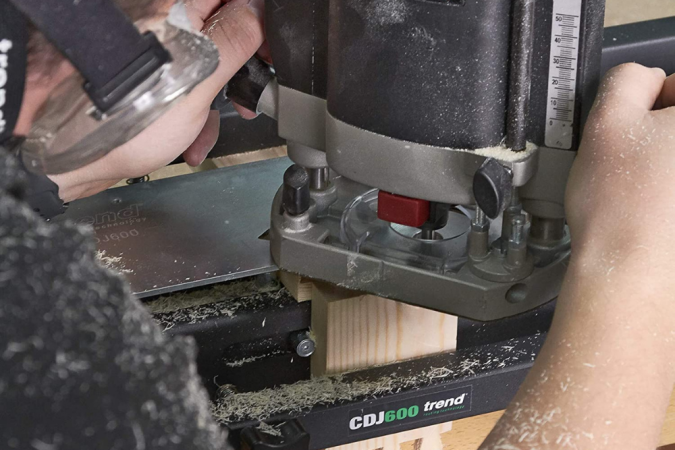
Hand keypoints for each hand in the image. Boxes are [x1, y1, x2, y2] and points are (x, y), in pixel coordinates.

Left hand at [50, 0, 265, 201]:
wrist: (73, 155)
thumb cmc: (123, 120)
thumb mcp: (196, 80)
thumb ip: (234, 41)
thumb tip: (259, 12)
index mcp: (177, 10)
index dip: (258, 21)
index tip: (268, 51)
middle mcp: (164, 23)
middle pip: (222, 29)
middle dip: (242, 67)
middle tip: (252, 92)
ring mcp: (155, 51)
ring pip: (205, 63)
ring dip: (218, 99)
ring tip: (212, 130)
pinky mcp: (147, 75)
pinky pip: (183, 85)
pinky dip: (193, 113)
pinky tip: (189, 141)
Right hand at [479, 63, 674, 449]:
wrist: (631, 283)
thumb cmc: (622, 212)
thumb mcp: (604, 122)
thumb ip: (625, 80)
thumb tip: (643, 81)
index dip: (650, 103)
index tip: (634, 130)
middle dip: (660, 138)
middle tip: (631, 166)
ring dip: (664, 171)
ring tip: (639, 197)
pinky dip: (668, 203)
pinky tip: (653, 218)